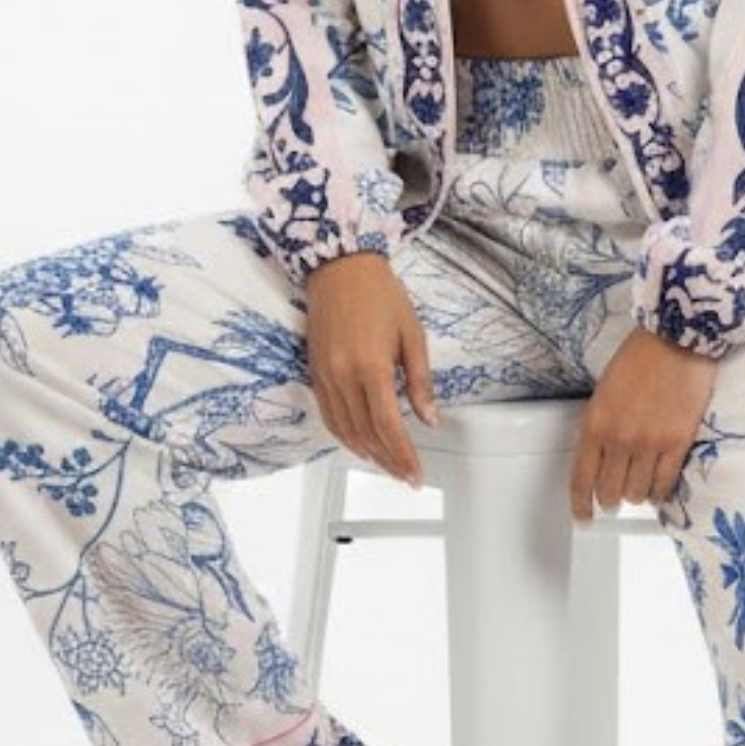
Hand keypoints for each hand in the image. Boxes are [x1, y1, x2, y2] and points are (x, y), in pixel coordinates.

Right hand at [304, 252, 440, 487]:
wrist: (340, 268)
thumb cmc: (380, 294)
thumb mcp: (412, 335)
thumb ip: (420, 381)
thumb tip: (429, 418)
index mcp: (372, 367)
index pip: (388, 426)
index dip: (403, 455)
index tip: (416, 473)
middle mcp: (344, 377)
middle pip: (366, 435)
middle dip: (389, 461)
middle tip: (407, 477)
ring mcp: (325, 376)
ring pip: (345, 431)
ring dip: (367, 454)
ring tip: (388, 467)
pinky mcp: (315, 373)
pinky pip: (329, 416)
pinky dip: (345, 436)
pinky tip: (360, 445)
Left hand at [569, 325, 717, 521]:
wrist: (677, 338)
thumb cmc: (639, 358)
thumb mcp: (604, 392)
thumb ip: (600, 427)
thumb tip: (602, 459)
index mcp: (594, 424)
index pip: (581, 478)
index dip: (580, 504)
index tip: (583, 517)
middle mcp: (619, 439)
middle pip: (609, 491)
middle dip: (609, 499)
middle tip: (613, 498)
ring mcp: (649, 444)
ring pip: (637, 493)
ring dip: (636, 494)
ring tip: (639, 486)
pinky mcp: (677, 443)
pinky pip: (664, 483)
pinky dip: (659, 491)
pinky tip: (658, 486)